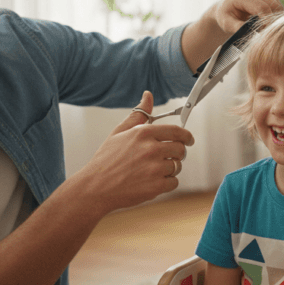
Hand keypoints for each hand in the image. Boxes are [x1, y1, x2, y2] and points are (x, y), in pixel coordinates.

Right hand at [76, 91, 194, 214]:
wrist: (95, 188)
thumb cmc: (106, 160)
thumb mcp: (119, 132)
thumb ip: (138, 115)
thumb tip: (148, 96)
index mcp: (143, 133)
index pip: (177, 131)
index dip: (186, 136)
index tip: (188, 140)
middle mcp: (151, 149)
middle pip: (180, 149)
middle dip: (177, 153)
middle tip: (166, 157)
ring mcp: (154, 168)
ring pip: (177, 166)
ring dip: (170, 169)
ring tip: (151, 170)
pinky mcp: (156, 186)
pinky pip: (174, 182)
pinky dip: (166, 183)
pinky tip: (151, 181)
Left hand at [212, 0, 281, 33]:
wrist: (225, 7)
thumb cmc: (225, 17)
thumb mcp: (227, 24)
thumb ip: (238, 27)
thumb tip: (252, 32)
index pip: (262, 8)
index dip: (266, 22)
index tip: (264, 33)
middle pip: (272, 6)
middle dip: (271, 20)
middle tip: (265, 31)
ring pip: (277, 5)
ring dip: (274, 17)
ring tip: (263, 25)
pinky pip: (277, 4)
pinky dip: (274, 13)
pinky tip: (265, 19)